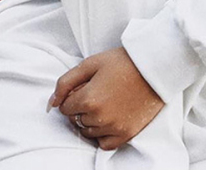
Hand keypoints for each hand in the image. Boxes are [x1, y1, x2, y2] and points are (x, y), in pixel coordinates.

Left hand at [46, 46, 164, 150]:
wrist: (154, 67)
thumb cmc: (123, 61)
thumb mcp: (91, 63)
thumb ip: (66, 82)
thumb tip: (51, 103)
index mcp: (88, 99)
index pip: (65, 107)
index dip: (73, 95)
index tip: (86, 85)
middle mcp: (99, 117)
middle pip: (76, 120)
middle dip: (81, 107)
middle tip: (97, 91)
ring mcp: (114, 127)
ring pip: (88, 131)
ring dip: (90, 119)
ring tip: (105, 101)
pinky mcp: (126, 134)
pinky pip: (104, 144)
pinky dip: (102, 134)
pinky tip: (109, 118)